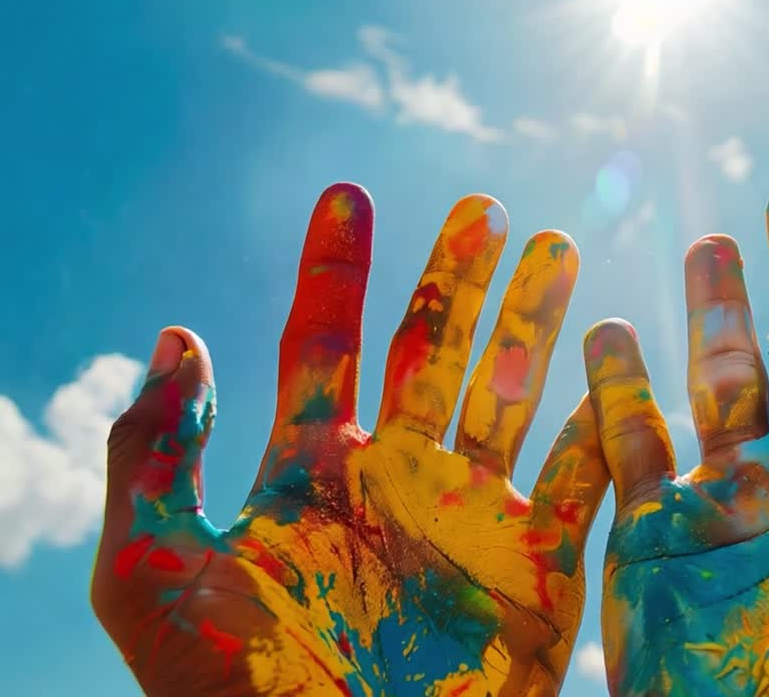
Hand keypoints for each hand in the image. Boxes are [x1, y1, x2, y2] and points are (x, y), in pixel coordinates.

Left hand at [92, 183, 608, 695]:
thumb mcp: (152, 574)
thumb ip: (152, 456)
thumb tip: (176, 335)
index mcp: (311, 470)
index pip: (326, 344)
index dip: (335, 270)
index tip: (346, 194)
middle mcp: (396, 479)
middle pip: (435, 351)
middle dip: (457, 277)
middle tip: (483, 205)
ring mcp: (470, 519)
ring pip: (513, 394)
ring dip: (535, 322)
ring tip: (556, 248)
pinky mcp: (537, 568)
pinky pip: (582, 481)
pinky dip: (604, 421)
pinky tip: (617, 359)